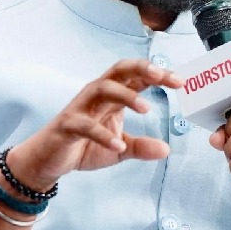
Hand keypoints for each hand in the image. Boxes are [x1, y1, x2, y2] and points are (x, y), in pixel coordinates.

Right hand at [6, 59, 180, 188]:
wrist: (48, 160)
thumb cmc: (83, 146)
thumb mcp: (119, 149)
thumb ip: (141, 147)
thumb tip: (166, 150)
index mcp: (112, 97)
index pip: (137, 77)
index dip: (159, 75)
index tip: (181, 82)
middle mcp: (96, 95)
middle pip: (119, 71)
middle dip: (141, 69)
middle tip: (162, 76)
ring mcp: (80, 108)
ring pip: (102, 89)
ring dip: (125, 96)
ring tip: (146, 109)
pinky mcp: (67, 125)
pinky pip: (85, 125)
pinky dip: (102, 134)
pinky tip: (118, 144)